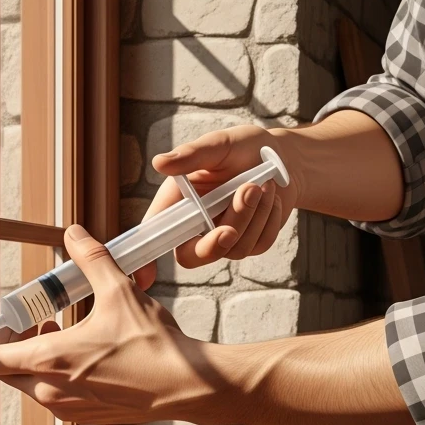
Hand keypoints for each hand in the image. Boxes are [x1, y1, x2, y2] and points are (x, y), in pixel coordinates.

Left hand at [0, 225, 233, 424]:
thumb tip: (73, 233)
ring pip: (30, 382)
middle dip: (8, 343)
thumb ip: (91, 259)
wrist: (186, 386)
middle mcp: (51, 392)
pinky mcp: (85, 416)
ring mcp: (68, 409)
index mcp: (50, 361)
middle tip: (24, 320)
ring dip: (33, 356)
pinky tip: (78, 351)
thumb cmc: (153, 344)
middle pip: (7, 369)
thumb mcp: (118, 290)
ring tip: (56, 327)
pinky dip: (53, 372)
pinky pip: (53, 395)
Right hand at [135, 125, 298, 289]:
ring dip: (252, 215)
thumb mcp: (217, 145)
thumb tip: (159, 163)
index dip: (144, 258)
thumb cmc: (242, 148)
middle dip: (216, 240)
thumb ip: (191, 155)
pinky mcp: (250, 243)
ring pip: (233, 248)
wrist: (281, 157)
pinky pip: (258, 244)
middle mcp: (196, 226)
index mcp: (178, 204)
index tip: (142, 279)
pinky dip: (268, 218)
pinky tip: (269, 197)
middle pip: (192, 256)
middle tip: (239, 202)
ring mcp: (223, 239)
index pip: (155, 235)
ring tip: (262, 184)